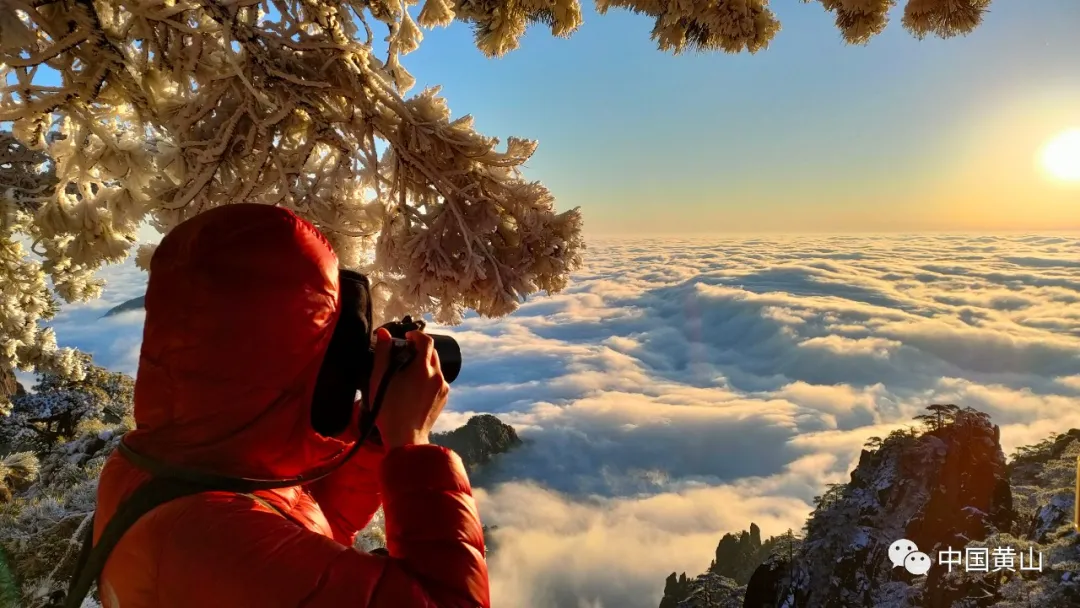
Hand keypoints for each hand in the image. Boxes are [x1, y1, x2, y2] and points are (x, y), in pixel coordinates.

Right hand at [368, 327, 449, 448]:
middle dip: (420, 349)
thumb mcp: (379, 379)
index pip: (426, 340)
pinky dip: (428, 378)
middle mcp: (437, 375)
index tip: (406, 337)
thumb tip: (384, 333)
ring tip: (408, 374)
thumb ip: (383, 353)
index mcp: (422, 368)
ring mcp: (442, 387)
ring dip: (424, 365)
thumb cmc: (388, 409)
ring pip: (436, 367)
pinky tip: (415, 389)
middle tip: (404, 355)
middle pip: (432, 353)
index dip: (416, 335)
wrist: (405, 437)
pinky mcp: (444, 398)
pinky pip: (438, 381)